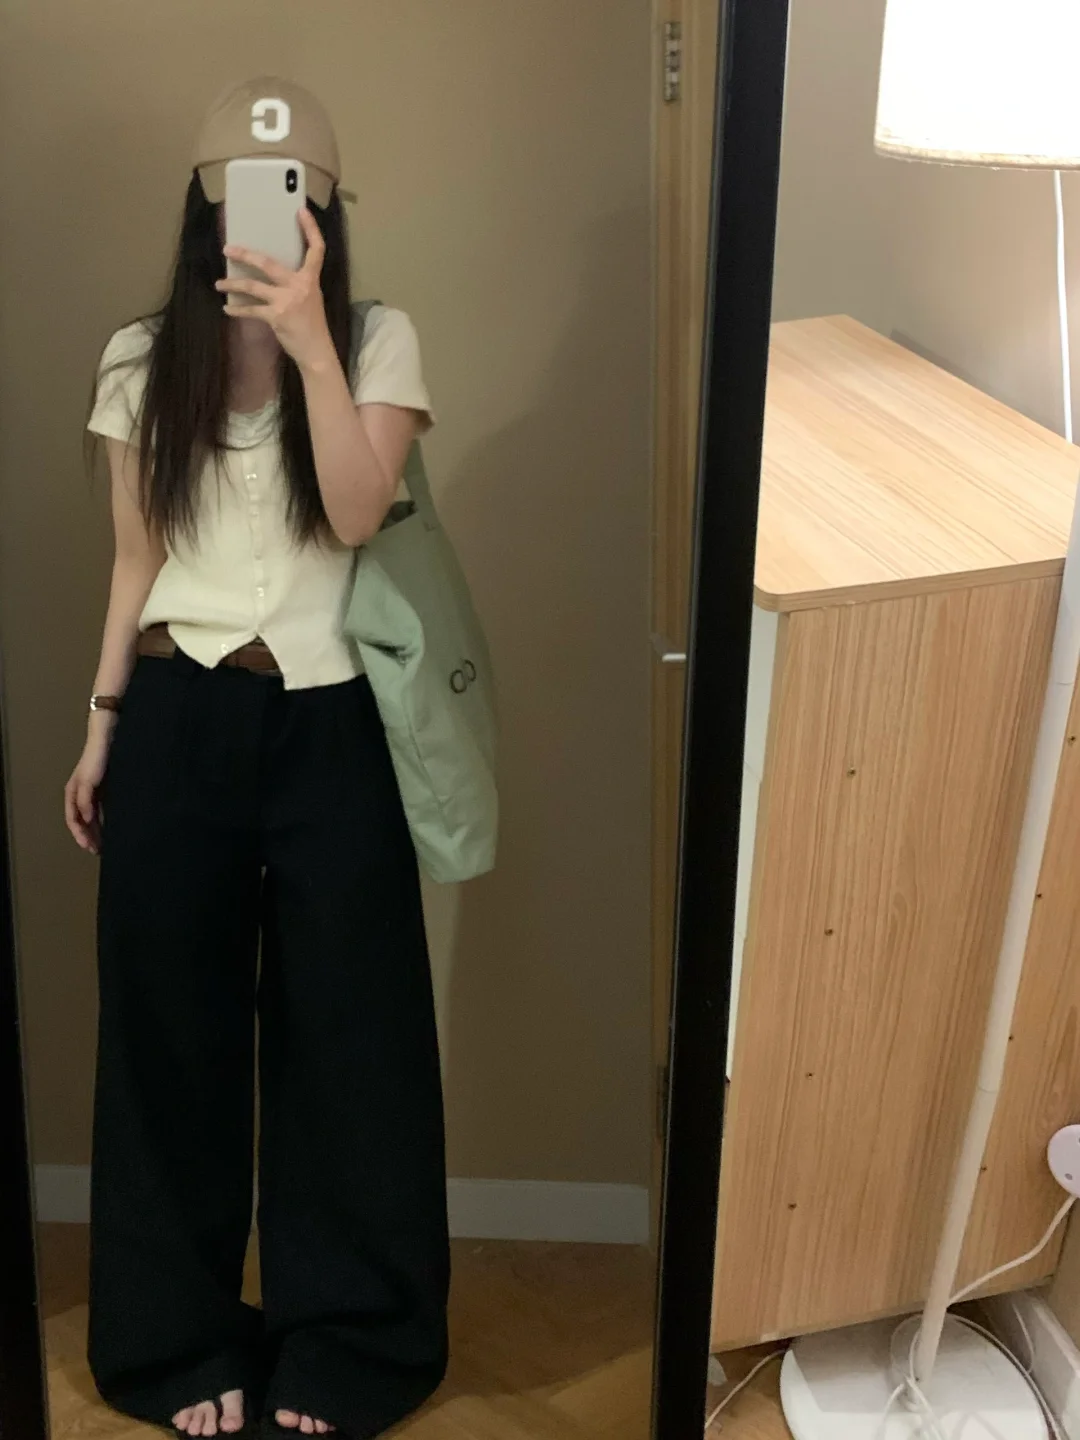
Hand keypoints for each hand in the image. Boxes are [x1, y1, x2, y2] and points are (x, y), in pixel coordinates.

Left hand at [64, 719, 113, 854]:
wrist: (108, 734)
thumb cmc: (112, 756)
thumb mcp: (111, 783)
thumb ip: (109, 800)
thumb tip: (115, 820)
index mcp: (83, 792)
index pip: (81, 819)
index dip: (87, 836)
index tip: (97, 849)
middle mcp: (76, 790)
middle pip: (74, 820)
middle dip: (84, 838)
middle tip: (94, 851)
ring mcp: (78, 785)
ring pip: (75, 814)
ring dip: (82, 830)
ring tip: (91, 843)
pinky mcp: (85, 778)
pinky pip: (82, 800)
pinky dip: (86, 812)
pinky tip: (92, 822)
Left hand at [217, 208, 337, 373]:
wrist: (316, 350)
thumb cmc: (313, 325)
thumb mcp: (311, 298)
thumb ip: (297, 283)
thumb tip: (274, 273)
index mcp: (311, 279)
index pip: (316, 250)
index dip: (310, 229)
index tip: (301, 211)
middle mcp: (299, 286)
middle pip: (268, 263)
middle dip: (245, 255)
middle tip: (228, 250)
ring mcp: (286, 301)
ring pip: (253, 286)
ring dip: (232, 285)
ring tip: (219, 284)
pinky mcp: (275, 317)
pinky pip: (251, 310)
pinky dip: (237, 310)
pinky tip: (227, 308)